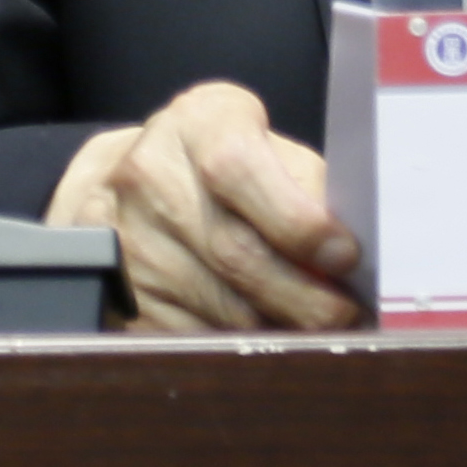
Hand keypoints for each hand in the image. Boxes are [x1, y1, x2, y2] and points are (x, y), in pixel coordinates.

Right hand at [45, 80, 363, 330]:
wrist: (127, 180)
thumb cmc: (219, 160)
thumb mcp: (263, 144)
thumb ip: (305, 185)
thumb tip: (343, 252)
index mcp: (197, 122)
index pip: (239, 170)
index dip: (297, 221)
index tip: (345, 256)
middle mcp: (150, 175)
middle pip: (232, 250)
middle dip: (302, 295)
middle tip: (347, 315)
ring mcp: (127, 236)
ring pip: (216, 303)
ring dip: (276, 326)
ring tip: (316, 331)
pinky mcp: (120, 290)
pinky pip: (189, 333)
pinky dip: (237, 344)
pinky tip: (267, 338)